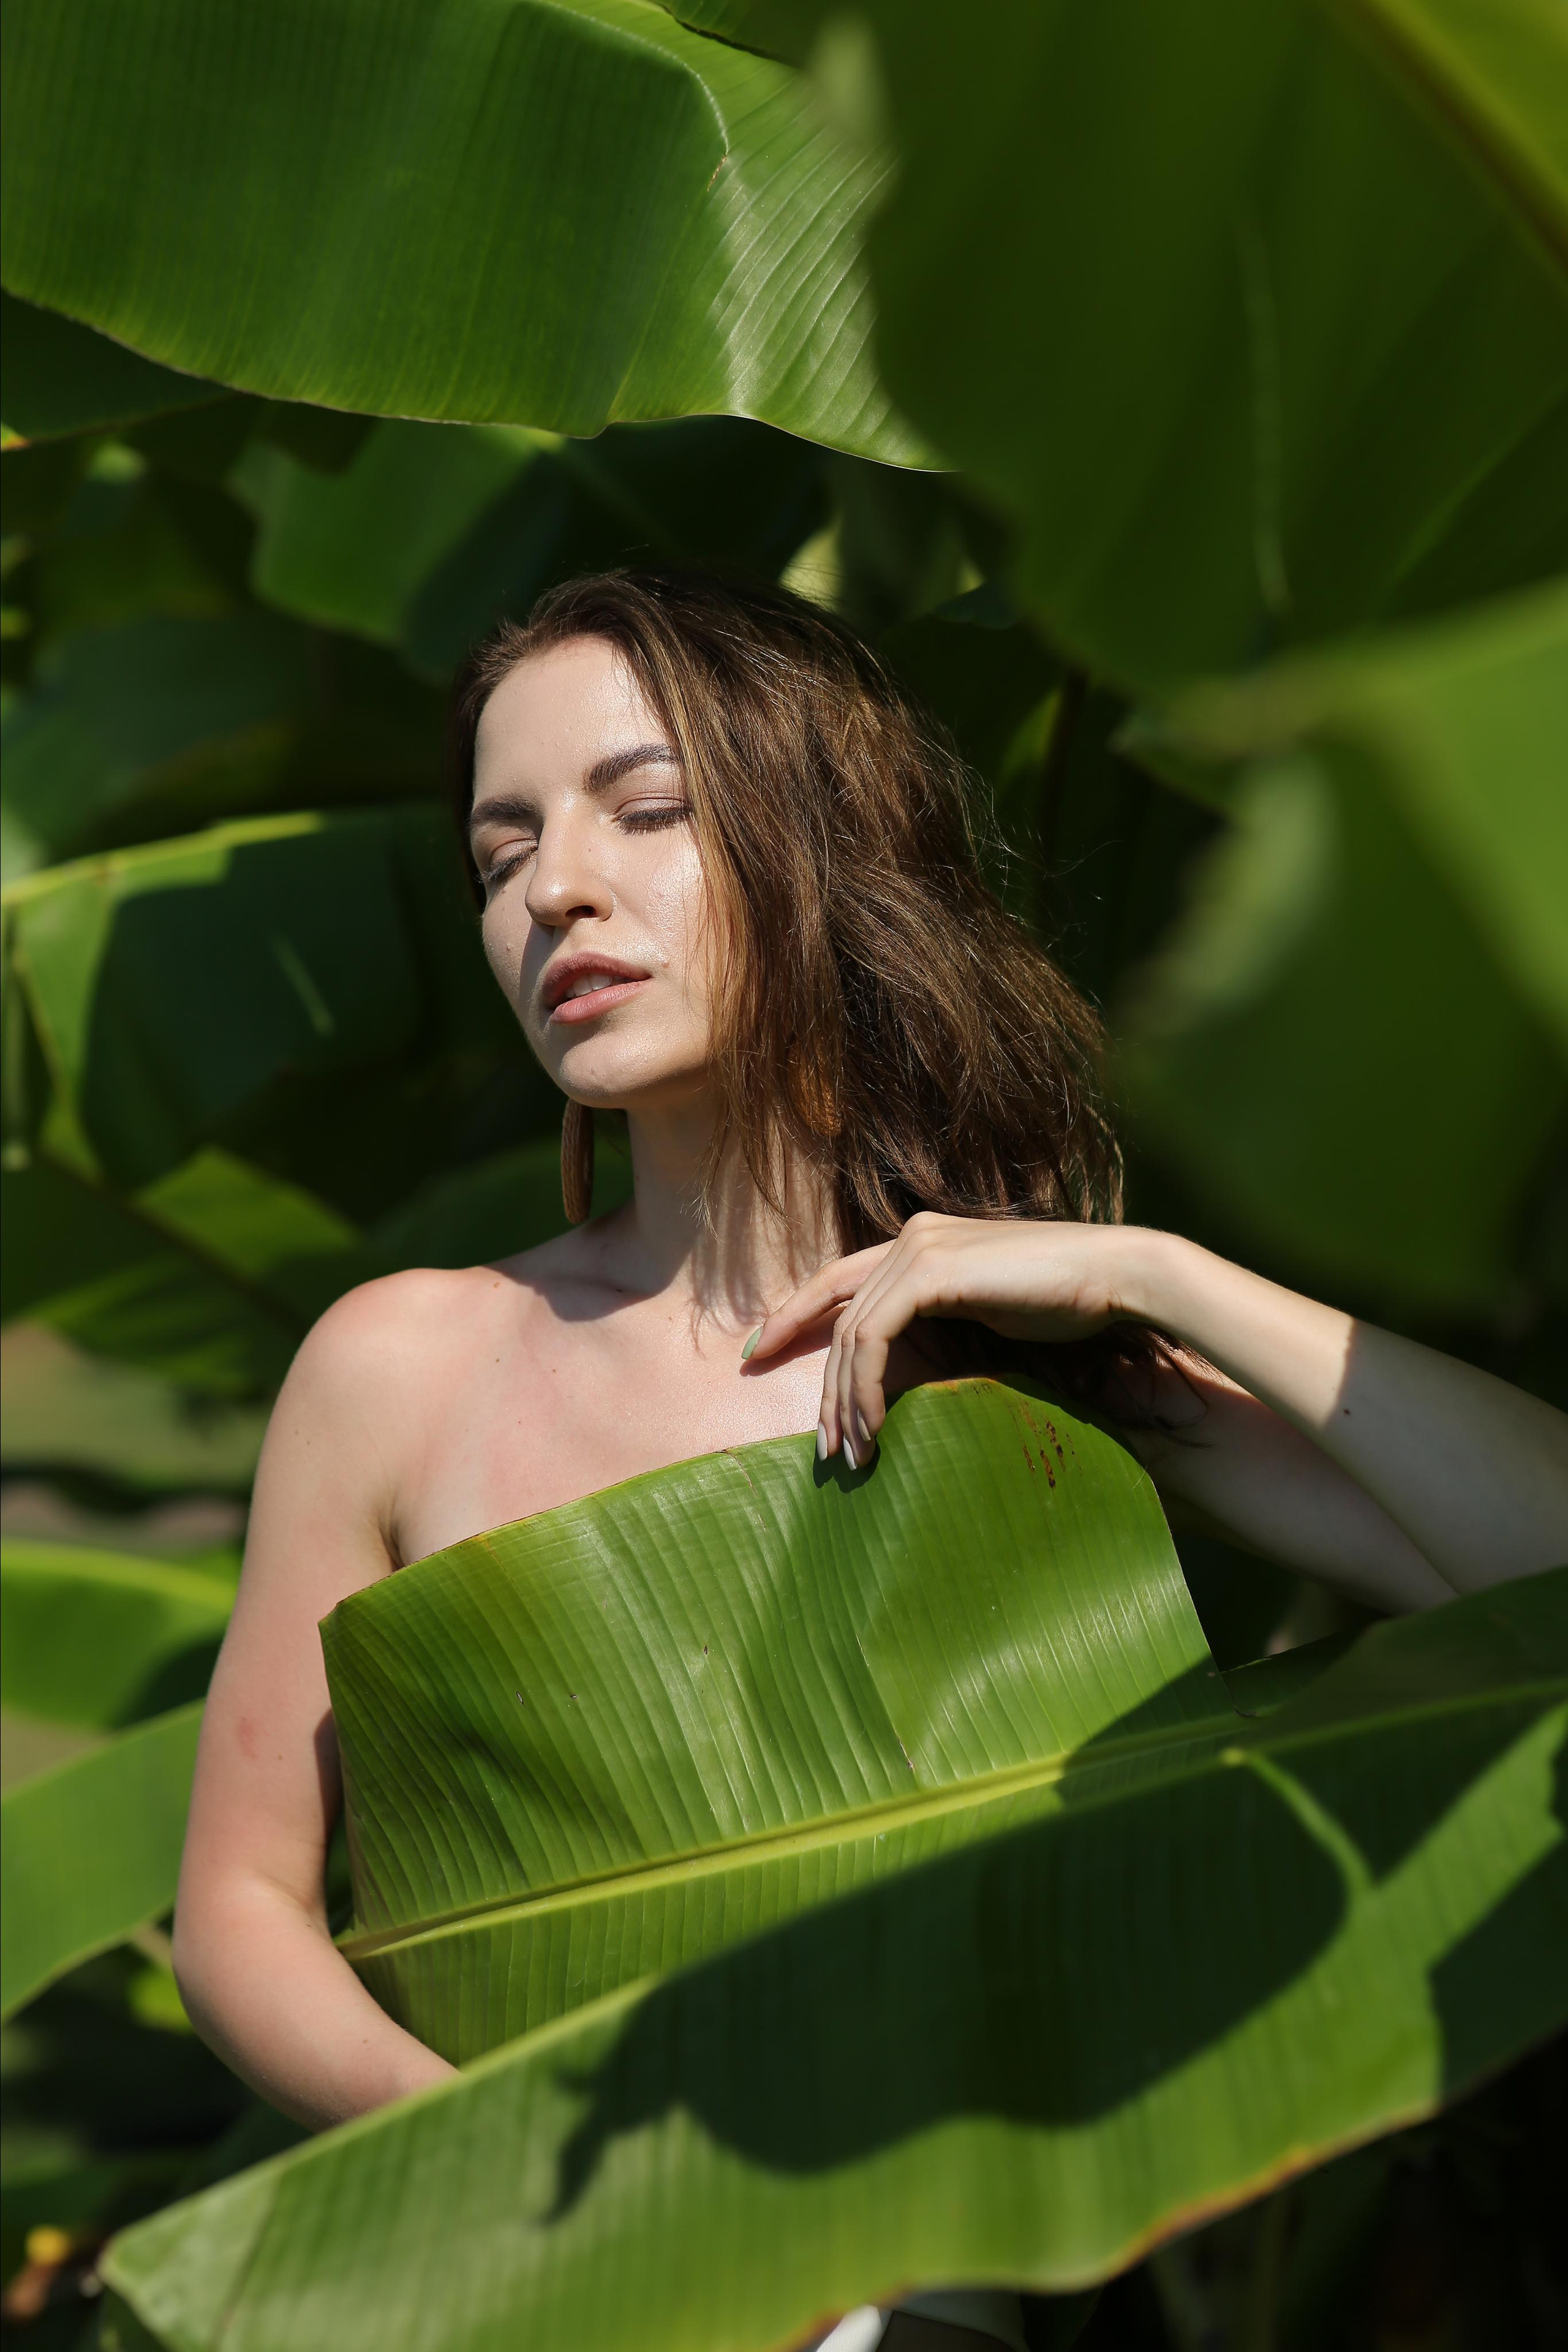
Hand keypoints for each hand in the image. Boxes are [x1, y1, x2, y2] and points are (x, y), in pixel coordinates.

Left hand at [745, 1212, 1142, 1465]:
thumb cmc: (1066, 1304)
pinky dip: (865, 1386)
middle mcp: (911, 1236)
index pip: (838, 1281)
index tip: (759, 1353)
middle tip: (823, 1446)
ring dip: (845, 1401)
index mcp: (921, 1241)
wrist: (1116, 1278)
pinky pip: (872, 1336)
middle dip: (825, 1385)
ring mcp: (919, 1247)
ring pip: (852, 1333)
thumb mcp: (986, 1314)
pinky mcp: (929, 1269)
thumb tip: (909, 1368)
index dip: (793, 1316)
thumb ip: (941, 1323)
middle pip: (838, 1314)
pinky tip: (875, 1427)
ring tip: (852, 1455)